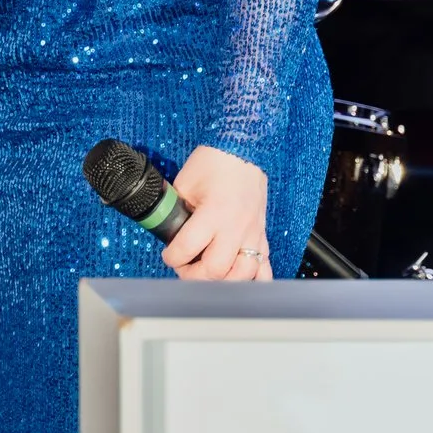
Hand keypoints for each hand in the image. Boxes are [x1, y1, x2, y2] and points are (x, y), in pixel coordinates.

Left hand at [163, 145, 272, 280]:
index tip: (168, 255)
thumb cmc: (213, 163)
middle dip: (194, 276)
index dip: (172, 257)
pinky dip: (252, 279)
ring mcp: (254, 235)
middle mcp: (237, 228)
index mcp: (214, 213)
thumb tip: (167, 231)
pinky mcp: (263, 236)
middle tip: (185, 267)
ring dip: (222, 281)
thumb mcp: (185, 184)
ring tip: (207, 272)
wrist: (242, 151)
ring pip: (243, 276)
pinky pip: (265, 269)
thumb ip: (177, 210)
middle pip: (217, 271)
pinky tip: (237, 278)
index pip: (188, 248)